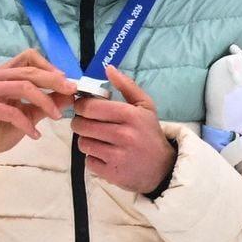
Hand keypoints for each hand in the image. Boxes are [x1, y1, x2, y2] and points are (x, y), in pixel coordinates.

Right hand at [0, 48, 77, 167]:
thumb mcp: (27, 114)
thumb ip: (46, 103)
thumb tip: (70, 95)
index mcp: (2, 73)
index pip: (28, 57)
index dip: (49, 66)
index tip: (65, 81)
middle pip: (30, 70)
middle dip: (54, 81)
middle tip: (71, 92)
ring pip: (24, 86)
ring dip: (45, 101)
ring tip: (56, 116)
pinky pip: (13, 111)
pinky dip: (27, 123)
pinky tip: (35, 134)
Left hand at [70, 64, 176, 193]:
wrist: (162, 168)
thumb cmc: (149, 133)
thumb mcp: (144, 106)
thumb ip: (126, 85)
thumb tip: (108, 68)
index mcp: (130, 115)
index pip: (90, 107)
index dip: (80, 105)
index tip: (82, 106)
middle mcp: (123, 135)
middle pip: (82, 125)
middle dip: (79, 122)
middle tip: (85, 122)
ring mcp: (117, 156)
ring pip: (83, 143)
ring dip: (85, 139)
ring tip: (96, 138)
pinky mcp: (112, 174)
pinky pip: (88, 161)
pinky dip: (92, 157)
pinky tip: (103, 153)